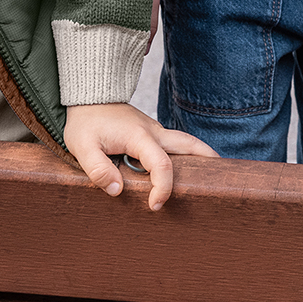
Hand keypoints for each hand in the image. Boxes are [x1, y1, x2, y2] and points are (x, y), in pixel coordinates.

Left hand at [63, 101, 218, 209]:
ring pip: (184, 142)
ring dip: (200, 155)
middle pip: (189, 144)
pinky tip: (185, 167)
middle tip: (220, 178)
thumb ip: (98, 169)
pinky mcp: (150, 131)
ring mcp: (154, 130)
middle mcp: (153, 131)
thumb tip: (118, 190)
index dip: (162, 188)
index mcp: (139, 137)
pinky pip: (173, 143)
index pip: (161, 165)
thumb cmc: (86, 121)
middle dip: (207, 159)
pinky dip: (185, 154)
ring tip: (212, 173)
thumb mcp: (82, 147)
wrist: (88, 96)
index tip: (155, 205)